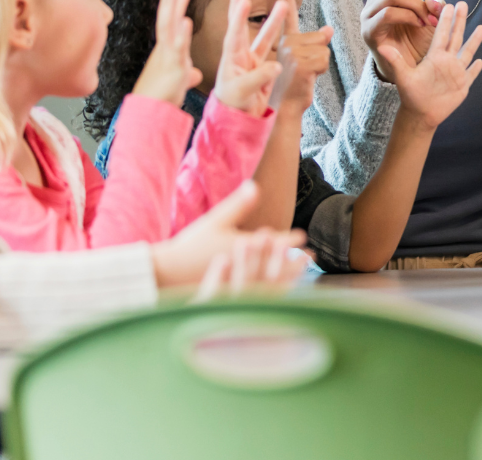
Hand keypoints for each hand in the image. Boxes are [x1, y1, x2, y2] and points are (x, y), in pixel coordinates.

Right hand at [132, 0, 202, 106]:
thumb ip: (187, 73)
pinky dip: (182, 35)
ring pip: (170, 27)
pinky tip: (186, 21)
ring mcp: (168, 57)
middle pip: (167, 15)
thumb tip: (195, 72)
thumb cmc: (162, 99)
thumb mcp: (179, 82)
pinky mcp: (174, 69)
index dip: (173, 1)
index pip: (170, 19)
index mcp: (167, 49)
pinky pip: (177, 49)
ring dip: (176, 7)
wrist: (150, 116)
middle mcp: (165, 49)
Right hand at [151, 180, 308, 288]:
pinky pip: (260, 296)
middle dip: (295, 261)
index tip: (304, 236)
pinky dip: (273, 292)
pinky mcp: (233, 296)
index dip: (289, 239)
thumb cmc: (191, 245)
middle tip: (312, 258)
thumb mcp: (216, 221)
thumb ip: (238, 205)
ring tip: (301, 273)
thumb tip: (255, 185)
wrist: (169, 272)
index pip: (273, 243)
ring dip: (288, 277)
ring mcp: (240, 285)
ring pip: (271, 282)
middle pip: (277, 265)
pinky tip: (279, 291)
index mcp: (243, 249)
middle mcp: (245, 269)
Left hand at [212, 0, 285, 115]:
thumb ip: (259, 77)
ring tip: (284, 4)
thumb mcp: (242, 92)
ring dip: (274, 20)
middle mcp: (241, 56)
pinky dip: (285, 41)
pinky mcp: (263, 69)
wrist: (238, 121)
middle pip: (242, 26)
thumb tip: (277, 66)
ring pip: (265, 36)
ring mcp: (253, 62)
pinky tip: (296, 34)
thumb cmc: (234, 106)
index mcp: (231, 59)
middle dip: (242, 6)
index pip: (234, 33)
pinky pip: (276, 51)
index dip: (238, 17)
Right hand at [274, 0, 332, 114]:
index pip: (288, 17)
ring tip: (304, 76)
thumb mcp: (305, 62)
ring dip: (320, 65)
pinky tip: (307, 79)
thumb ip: (314, 43)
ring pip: (324, 49)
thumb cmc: (294, 86)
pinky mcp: (299, 63)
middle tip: (304, 71)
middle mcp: (285, 43)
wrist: (285, 108)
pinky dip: (321, 72)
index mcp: (284, 41)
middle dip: (319, 56)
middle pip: (320, 38)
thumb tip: (329, 28)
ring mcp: (291, 53)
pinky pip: (324, 60)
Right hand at [354, 0, 442, 80]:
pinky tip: (419, 26)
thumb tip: (436, 3)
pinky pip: (390, 14)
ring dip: (415, 6)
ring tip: (426, 21)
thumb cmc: (420, 44)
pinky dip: (410, 18)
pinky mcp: (370, 32)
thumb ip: (433, 7)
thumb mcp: (433, 21)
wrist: (414, 74)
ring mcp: (370, 14)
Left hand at [377, 1, 481, 130]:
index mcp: (434, 57)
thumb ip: (396, 60)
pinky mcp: (462, 85)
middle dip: (459, 21)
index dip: (444, 20)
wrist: (420, 114)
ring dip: (474, 40)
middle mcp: (446, 61)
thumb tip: (381, 46)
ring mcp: (455, 72)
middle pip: (456, 37)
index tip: (447, 5)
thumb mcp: (403, 76)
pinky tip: (481, 61)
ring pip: (467, 53)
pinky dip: (476, 68)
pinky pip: (471, 74)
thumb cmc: (411, 95)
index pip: (441, 34)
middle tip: (462, 4)